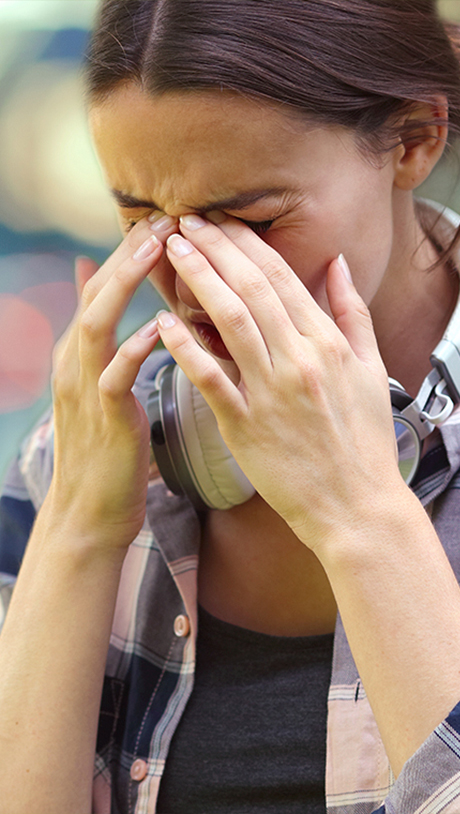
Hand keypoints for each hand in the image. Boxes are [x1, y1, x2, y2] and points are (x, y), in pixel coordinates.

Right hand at [46, 221, 166, 551]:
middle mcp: (77, 363)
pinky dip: (134, 348)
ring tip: (158, 249)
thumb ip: (103, 335)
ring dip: (126, 284)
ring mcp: (86, 389)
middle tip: (164, 217)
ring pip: (98, 323)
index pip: (103, 288)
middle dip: (129, 253)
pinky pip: (115, 376)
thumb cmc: (110, 447)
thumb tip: (98, 284)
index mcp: (82, 353)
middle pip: (98, 293)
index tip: (166, 220)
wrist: (91, 511)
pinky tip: (157, 328)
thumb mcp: (102, 385)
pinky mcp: (104, 418)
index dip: (131, 252)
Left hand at [156, 213, 400, 551]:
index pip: (282, 277)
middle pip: (251, 289)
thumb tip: (339, 264)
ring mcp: (271, 392)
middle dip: (215, 248)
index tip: (220, 219)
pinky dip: (187, 348)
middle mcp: (299, 360)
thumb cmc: (364, 442)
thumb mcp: (372, 370)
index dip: (246, 243)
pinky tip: (163, 322)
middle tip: (185, 219)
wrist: (357, 506)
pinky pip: (212, 380)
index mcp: (327, 343)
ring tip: (172, 250)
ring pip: (231, 322)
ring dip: (199, 281)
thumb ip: (353, 314)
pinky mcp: (246, 426)